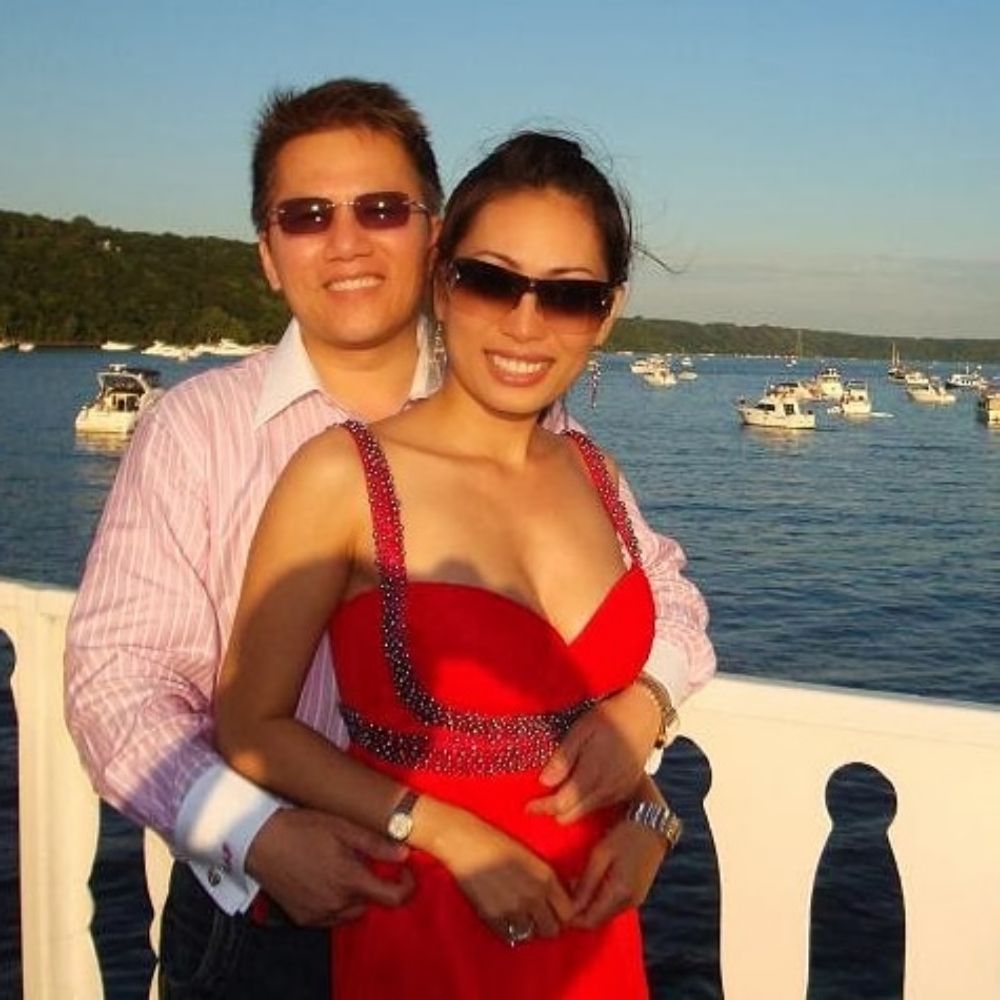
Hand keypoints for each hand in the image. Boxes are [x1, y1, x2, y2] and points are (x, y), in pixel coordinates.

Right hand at [245, 808, 414, 925]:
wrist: (260, 841)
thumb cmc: (302, 829)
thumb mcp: (343, 828)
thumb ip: (376, 844)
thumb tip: (405, 853)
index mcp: (349, 880)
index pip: (393, 898)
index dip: (406, 886)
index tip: (405, 872)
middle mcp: (336, 902)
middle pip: (371, 903)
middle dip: (375, 885)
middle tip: (365, 862)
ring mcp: (318, 913)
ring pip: (351, 912)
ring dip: (355, 895)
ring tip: (343, 869)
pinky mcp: (303, 917)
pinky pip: (330, 917)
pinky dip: (335, 903)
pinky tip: (326, 880)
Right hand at [424, 805, 573, 940]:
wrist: (464, 841)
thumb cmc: (496, 841)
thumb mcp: (529, 855)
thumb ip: (546, 878)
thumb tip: (563, 895)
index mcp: (546, 877)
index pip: (568, 912)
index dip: (562, 913)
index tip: (555, 911)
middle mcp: (534, 896)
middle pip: (552, 929)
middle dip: (547, 924)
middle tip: (538, 916)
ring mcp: (513, 909)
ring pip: (531, 935)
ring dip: (528, 928)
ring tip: (519, 915)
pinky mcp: (493, 917)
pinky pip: (509, 935)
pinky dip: (509, 929)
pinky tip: (504, 915)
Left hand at [527, 684, 659, 822]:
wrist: (644, 714)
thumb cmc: (608, 717)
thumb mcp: (581, 730)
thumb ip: (564, 758)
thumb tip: (544, 782)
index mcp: (592, 774)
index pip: (562, 804)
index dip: (542, 808)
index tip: (527, 807)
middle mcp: (607, 789)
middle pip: (573, 814)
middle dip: (553, 811)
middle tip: (537, 802)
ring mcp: (618, 792)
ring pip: (586, 811)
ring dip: (569, 808)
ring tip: (557, 793)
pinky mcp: (626, 790)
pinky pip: (600, 805)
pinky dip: (585, 802)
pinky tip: (578, 788)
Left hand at [569, 817, 666, 929]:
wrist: (654, 826)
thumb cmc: (625, 835)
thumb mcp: (601, 854)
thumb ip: (586, 883)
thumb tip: (570, 906)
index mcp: (619, 894)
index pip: (589, 922)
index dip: (570, 918)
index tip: (555, 905)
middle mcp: (629, 904)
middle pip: (596, 921)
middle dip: (577, 913)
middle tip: (561, 894)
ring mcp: (635, 901)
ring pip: (604, 915)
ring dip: (587, 907)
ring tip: (573, 887)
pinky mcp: (637, 895)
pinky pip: (613, 907)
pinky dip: (598, 901)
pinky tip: (590, 885)